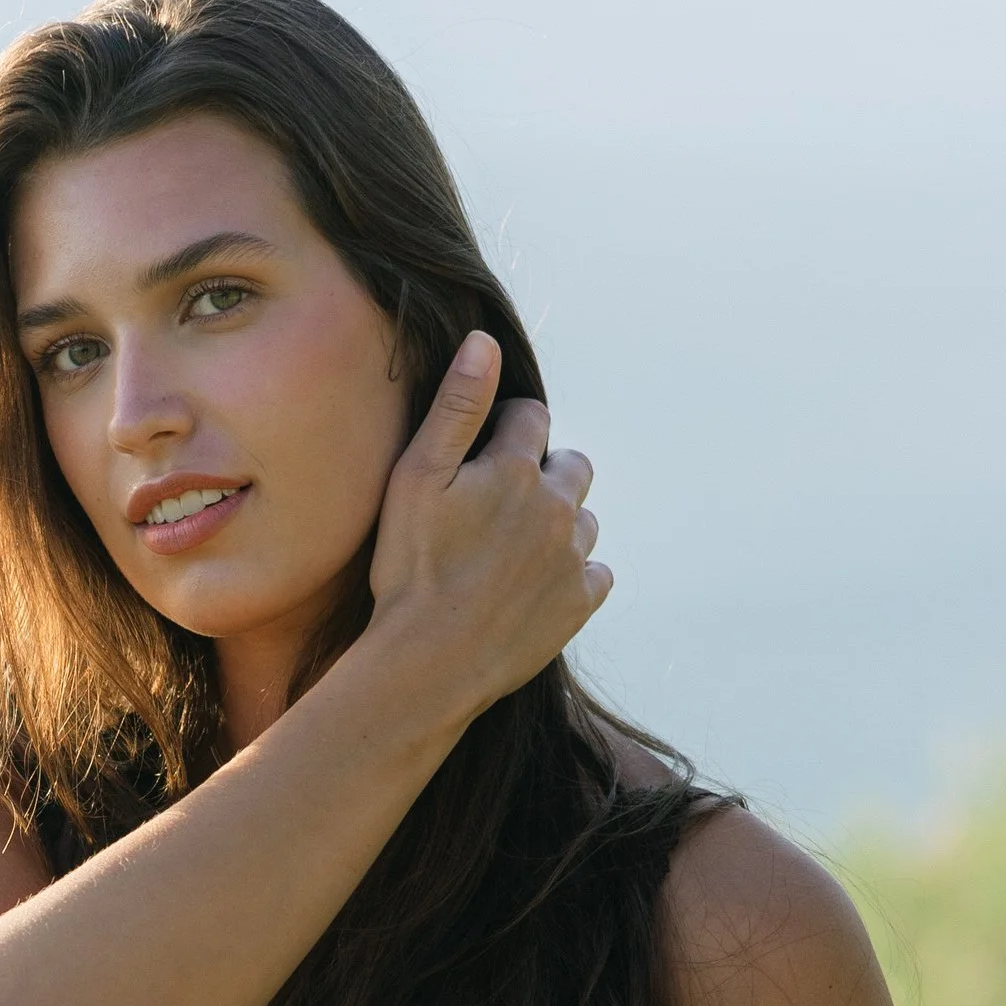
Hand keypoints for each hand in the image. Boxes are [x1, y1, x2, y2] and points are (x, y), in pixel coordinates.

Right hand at [363, 332, 608, 729]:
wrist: (428, 664)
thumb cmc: (411, 569)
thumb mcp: (416, 478)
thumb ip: (457, 406)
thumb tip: (485, 341)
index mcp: (517, 468)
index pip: (531, 417)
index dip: (504, 430)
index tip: (479, 461)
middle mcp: (557, 507)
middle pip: (571, 466)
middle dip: (543, 473)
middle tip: (497, 509)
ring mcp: (574, 557)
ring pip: (583, 520)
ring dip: (557, 524)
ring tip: (509, 553)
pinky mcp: (581, 602)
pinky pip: (594, 572)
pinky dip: (571, 573)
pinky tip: (530, 589)